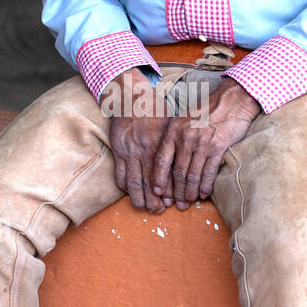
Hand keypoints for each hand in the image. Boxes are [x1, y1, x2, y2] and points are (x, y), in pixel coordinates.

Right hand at [104, 68, 175, 212]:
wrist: (131, 96)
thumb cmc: (154, 108)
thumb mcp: (171, 122)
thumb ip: (177, 141)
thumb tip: (188, 158)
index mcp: (161, 144)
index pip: (166, 173)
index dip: (169, 189)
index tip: (173, 200)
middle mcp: (146, 150)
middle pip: (150, 182)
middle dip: (154, 199)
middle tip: (159, 210)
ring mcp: (130, 151)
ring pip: (134, 182)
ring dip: (138, 197)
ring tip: (143, 207)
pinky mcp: (118, 151)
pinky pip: (120, 174)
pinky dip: (124, 186)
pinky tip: (129, 192)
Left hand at [151, 77, 261, 209]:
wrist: (231, 101)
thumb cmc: (206, 111)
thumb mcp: (184, 119)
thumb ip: (174, 137)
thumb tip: (167, 162)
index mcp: (173, 130)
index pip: (161, 160)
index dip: (158, 178)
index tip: (157, 192)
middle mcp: (185, 137)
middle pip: (177, 172)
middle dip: (176, 191)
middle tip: (176, 204)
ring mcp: (202, 143)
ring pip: (192, 175)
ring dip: (190, 192)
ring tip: (188, 201)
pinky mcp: (218, 147)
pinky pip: (209, 172)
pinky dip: (206, 186)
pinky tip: (204, 194)